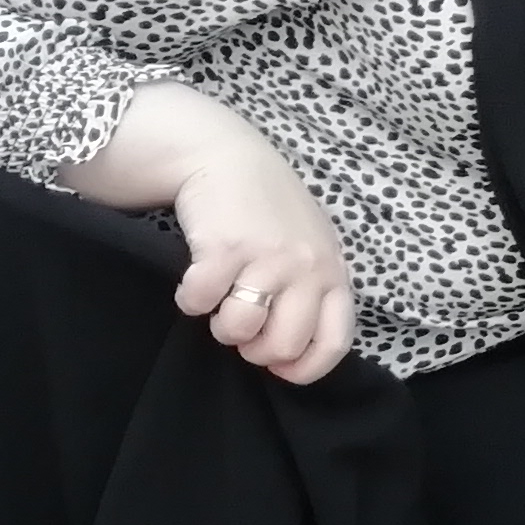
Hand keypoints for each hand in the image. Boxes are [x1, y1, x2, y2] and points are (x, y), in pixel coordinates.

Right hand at [164, 121, 358, 384]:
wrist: (228, 156)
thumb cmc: (269, 211)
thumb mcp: (310, 247)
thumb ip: (311, 291)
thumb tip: (291, 356)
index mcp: (333, 272)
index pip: (335, 342)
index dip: (304, 368)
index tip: (278, 369)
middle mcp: (308, 267)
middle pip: (282, 345)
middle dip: (254, 349)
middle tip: (242, 326)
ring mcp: (268, 257)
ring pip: (238, 330)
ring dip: (220, 324)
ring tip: (221, 298)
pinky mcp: (225, 248)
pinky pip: (198, 302)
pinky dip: (189, 299)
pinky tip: (195, 279)